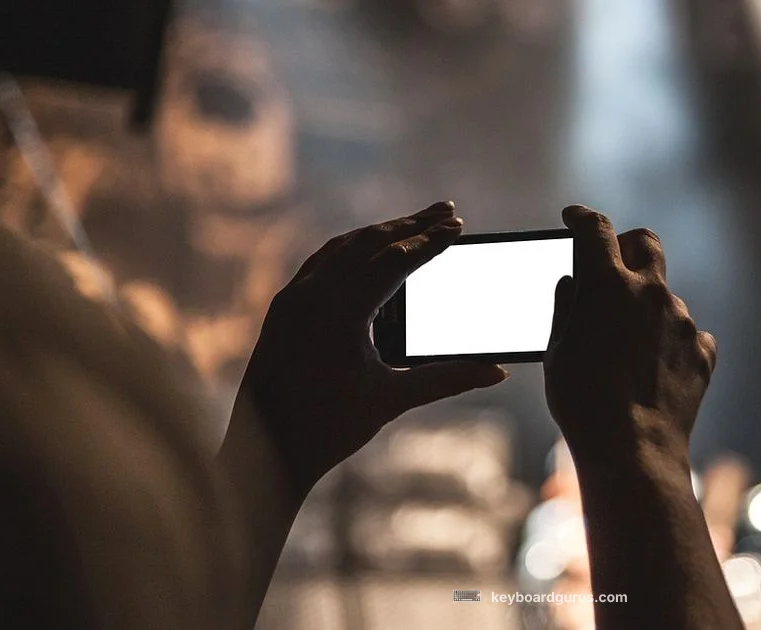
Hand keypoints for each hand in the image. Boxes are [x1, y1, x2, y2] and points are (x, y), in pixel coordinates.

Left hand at [236, 202, 508, 492]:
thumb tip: (497, 371)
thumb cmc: (327, 428)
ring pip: (342, 247)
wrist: (263, 453)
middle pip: (369, 242)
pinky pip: (320, 263)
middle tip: (446, 210)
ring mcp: (292, 298)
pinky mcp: (281, 308)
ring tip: (413, 224)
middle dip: (410, 225)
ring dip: (380, 232)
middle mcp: (312, 293)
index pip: (395, 259)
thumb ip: (447, 378)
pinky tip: (365, 251)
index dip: (431, 241)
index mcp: (341, 310)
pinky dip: (350, 249)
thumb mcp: (392, 399)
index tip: (458, 225)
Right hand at [543, 205, 716, 464]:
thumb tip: (573, 285)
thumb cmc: (582, 402)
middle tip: (612, 264)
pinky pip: (687, 334)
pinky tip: (653, 369)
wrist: (632, 450)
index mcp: (606, 283)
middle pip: (645, 242)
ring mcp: (682, 320)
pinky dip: (670, 342)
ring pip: (665, 296)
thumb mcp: (556, 350)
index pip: (595, 228)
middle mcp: (650, 292)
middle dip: (627, 245)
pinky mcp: (702, 351)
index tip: (574, 219)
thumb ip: (567, 307)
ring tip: (625, 348)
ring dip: (646, 308)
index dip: (582, 218)